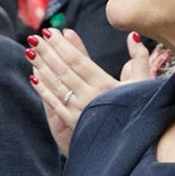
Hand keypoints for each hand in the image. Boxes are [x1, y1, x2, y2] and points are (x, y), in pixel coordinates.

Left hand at [28, 28, 144, 155]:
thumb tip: (133, 35)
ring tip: (30, 52)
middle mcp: (89, 95)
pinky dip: (42, 89)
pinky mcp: (72, 122)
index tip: (49, 32)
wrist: (136, 142)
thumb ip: (139, 58)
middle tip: (34, 38)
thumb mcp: (144, 83)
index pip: (77, 60)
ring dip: (41, 67)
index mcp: (105, 84)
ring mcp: (78, 109)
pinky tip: (33, 77)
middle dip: (47, 52)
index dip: (61, 45)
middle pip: (62, 69)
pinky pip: (53, 103)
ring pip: (55, 84)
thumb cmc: (141, 109)